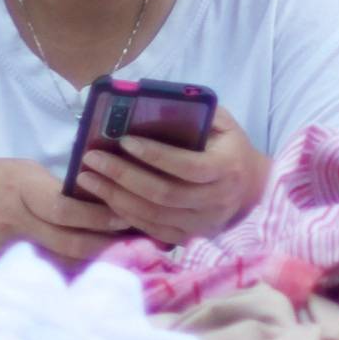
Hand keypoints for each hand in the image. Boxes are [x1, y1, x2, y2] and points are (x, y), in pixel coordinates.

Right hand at [0, 158, 131, 269]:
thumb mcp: (13, 172)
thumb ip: (50, 188)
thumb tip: (94, 199)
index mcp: (20, 188)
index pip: (67, 209)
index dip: (102, 215)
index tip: (131, 216)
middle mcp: (18, 222)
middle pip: (74, 243)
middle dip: (113, 247)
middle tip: (150, 247)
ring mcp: (11, 250)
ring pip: (66, 264)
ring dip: (101, 265)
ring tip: (136, 264)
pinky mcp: (6, 270)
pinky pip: (48, 275)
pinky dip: (75, 277)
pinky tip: (100, 279)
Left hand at [71, 107, 270, 246]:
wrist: (250, 188)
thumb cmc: (228, 147)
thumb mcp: (222, 123)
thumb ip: (196, 112)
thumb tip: (154, 101)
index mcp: (227, 168)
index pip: (187, 166)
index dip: (154, 155)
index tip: (123, 140)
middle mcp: (217, 201)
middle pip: (164, 194)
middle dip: (123, 176)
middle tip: (92, 159)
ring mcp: (204, 224)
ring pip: (154, 216)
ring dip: (116, 197)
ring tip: (88, 178)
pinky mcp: (191, 238)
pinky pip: (153, 231)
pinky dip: (126, 215)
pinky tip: (105, 199)